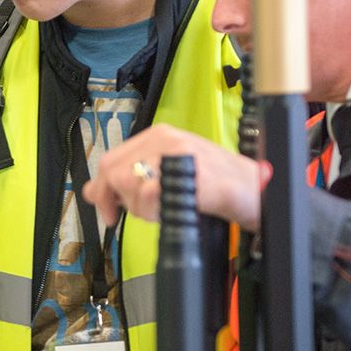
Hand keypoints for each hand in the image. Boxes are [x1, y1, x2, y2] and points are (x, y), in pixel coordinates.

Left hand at [82, 124, 269, 230]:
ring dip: (141, 208)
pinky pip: (152, 193)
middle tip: (130, 215)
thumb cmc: (217, 185)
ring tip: (164, 210)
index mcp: (159, 135)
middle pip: (114, 171)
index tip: (107, 210)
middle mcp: (166, 139)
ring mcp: (179, 154)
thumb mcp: (168, 177)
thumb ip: (131, 179)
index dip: (102, 189)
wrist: (257, 190)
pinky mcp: (191, 172)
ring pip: (130, 183)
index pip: (111, 159)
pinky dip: (156, 210)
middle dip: (118, 200)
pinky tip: (172, 211)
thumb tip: (93, 191)